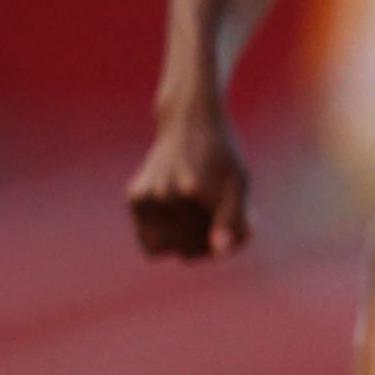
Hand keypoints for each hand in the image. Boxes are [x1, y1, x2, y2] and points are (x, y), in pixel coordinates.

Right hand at [128, 102, 251, 261]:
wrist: (189, 122)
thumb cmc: (221, 155)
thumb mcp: (239, 184)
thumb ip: (233, 220)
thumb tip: (218, 253)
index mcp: (195, 191)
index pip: (213, 247)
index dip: (229, 241)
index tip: (240, 222)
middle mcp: (166, 195)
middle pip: (189, 250)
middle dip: (208, 241)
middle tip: (219, 216)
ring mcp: (146, 196)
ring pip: (165, 249)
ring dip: (184, 243)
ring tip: (199, 218)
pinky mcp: (134, 197)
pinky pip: (149, 241)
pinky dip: (164, 236)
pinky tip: (180, 216)